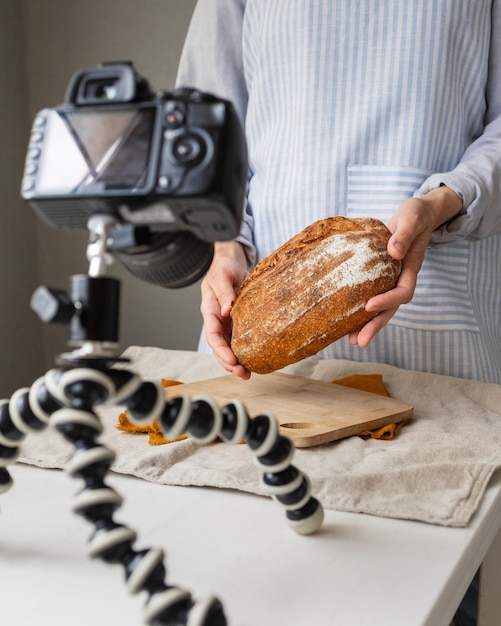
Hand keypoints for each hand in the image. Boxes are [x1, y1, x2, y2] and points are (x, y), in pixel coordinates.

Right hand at [200, 241, 250, 377]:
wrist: (232, 264)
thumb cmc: (224, 268)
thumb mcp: (222, 277)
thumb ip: (224, 292)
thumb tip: (227, 310)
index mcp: (210, 311)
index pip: (213, 335)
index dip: (221, 350)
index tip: (232, 360)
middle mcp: (218, 321)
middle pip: (220, 347)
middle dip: (228, 362)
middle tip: (242, 373)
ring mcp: (228, 324)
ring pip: (229, 347)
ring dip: (236, 362)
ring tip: (247, 374)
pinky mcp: (239, 323)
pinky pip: (240, 340)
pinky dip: (246, 352)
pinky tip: (254, 361)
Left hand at [349, 186, 462, 346]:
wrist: (416, 214)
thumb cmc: (416, 214)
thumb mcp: (412, 218)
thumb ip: (404, 234)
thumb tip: (394, 252)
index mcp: (411, 268)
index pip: (403, 291)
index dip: (388, 300)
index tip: (370, 305)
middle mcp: (401, 278)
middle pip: (391, 308)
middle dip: (375, 325)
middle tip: (360, 341)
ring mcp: (391, 279)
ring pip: (381, 308)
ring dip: (367, 325)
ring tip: (352, 340)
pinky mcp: (379, 277)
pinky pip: (371, 296)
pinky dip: (360, 311)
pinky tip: (347, 322)